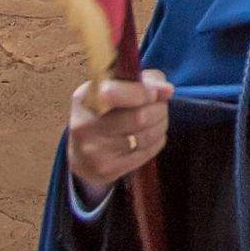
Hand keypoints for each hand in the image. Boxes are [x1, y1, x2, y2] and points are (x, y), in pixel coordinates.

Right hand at [68, 70, 172, 203]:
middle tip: (160, 107)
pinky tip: (150, 137)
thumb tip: (166, 90)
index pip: (113, 94)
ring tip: (157, 120)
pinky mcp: (107, 169)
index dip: (142, 92)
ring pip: (147, 135)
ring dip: (160, 125)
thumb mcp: (116, 88)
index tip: (157, 92)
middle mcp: (84, 125)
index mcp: (85, 98)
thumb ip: (144, 81)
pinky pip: (147, 152)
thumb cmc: (106, 112)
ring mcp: (94, 151)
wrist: (83, 155)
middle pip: (140, 116)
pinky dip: (156, 141)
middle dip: (159, 109)